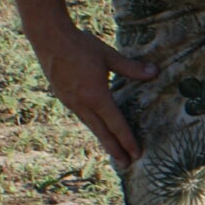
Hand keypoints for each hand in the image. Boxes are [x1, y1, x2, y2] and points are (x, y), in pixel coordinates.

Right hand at [27, 18, 157, 169]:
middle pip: (102, 132)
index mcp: (96, 95)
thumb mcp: (108, 55)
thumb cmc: (80, 45)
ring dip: (103, 140)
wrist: (49, 39)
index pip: (116, 124)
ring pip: (91, 126)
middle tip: (127, 165)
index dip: (127, 140)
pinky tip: (98, 129)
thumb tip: (155, 73)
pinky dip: (93, 127)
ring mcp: (71, 102)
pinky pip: (82, 117)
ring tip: (114, 153)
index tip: (136, 154)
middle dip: (115, 150)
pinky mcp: (64, 97)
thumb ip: (132, 68)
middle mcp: (82, 103)